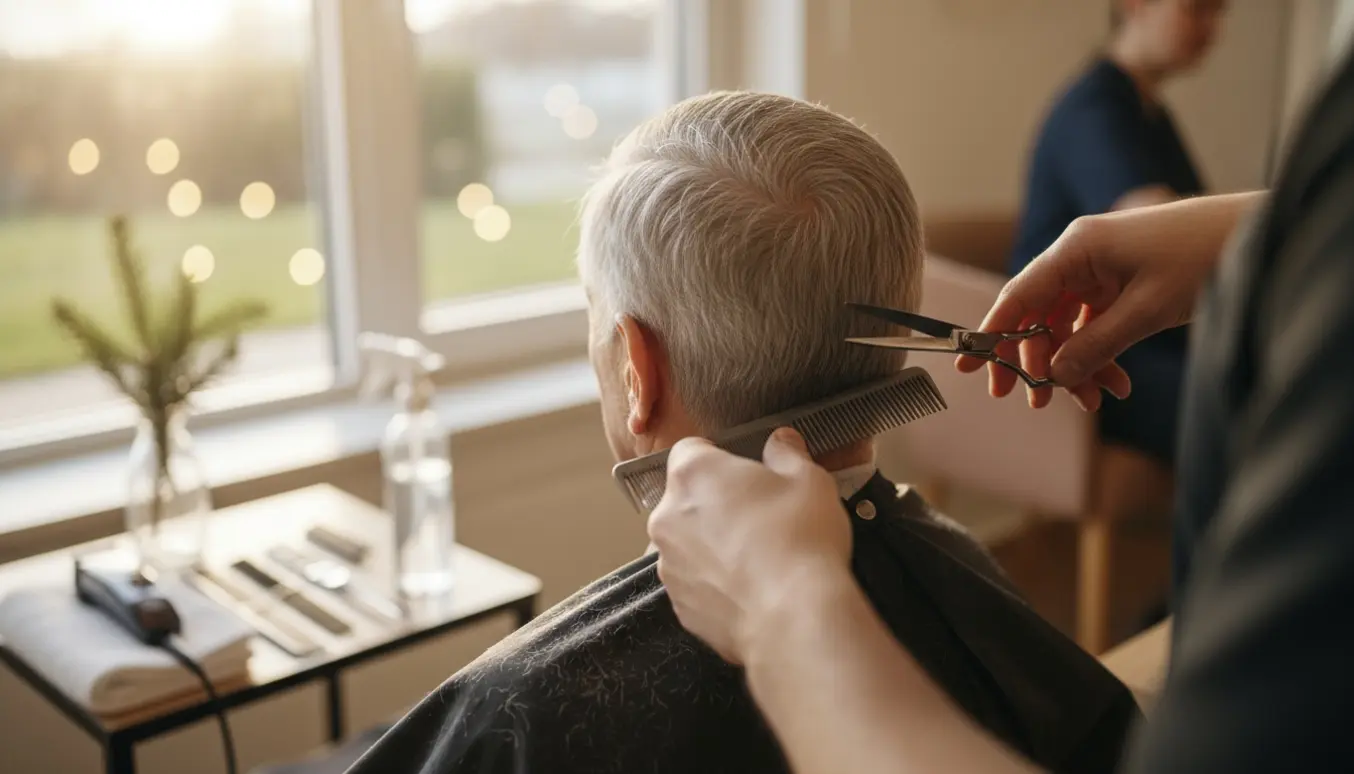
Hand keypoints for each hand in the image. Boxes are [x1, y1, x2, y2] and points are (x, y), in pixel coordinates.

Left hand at [647, 428, 850, 663]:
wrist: (793, 618)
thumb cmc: (800, 538)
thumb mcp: (809, 480)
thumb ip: (787, 454)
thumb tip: (780, 441)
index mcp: (692, 474)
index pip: (691, 450)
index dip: (719, 459)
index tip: (746, 474)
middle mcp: (666, 516)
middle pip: (686, 499)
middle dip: (715, 504)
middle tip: (759, 517)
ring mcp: (668, 565)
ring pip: (688, 543)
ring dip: (712, 544)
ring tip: (757, 558)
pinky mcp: (680, 605)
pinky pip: (695, 583)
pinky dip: (716, 583)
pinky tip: (751, 589)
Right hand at [958, 193, 1257, 409]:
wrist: (1255, 236)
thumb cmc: (1203, 256)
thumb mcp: (1146, 309)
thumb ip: (1095, 345)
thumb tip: (1055, 378)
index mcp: (1077, 249)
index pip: (1019, 295)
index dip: (992, 332)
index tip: (970, 366)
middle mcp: (1082, 256)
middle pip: (1040, 314)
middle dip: (1037, 361)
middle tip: (1030, 401)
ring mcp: (1103, 269)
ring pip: (1069, 325)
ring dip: (1076, 365)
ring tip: (1091, 401)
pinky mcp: (1124, 282)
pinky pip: (1096, 324)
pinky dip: (1101, 355)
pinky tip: (1115, 384)